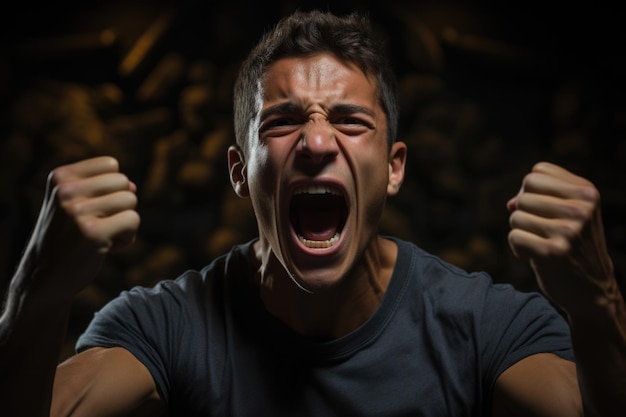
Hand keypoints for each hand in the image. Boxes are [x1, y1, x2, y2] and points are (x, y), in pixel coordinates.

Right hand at [19, 156, 139, 298]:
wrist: (44, 278)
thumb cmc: (66, 238)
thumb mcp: (74, 204)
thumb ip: (104, 189)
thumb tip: (133, 185)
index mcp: (60, 177)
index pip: (111, 164)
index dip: (112, 187)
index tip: (94, 207)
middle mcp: (66, 191)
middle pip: (124, 182)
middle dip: (120, 204)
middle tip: (100, 224)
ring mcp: (77, 211)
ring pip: (130, 200)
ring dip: (125, 222)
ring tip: (103, 236)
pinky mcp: (93, 232)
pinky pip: (133, 220)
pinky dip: (127, 237)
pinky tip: (108, 247)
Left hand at [507, 162, 617, 320]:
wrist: (592, 289)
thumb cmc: (574, 245)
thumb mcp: (571, 213)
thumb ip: (541, 197)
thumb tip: (511, 203)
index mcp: (588, 193)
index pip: (537, 172)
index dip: (531, 191)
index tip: (544, 210)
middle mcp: (581, 209)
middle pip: (524, 194)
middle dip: (524, 212)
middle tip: (541, 231)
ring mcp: (569, 231)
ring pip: (516, 215)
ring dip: (521, 231)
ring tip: (540, 243)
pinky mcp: (553, 252)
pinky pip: (514, 236)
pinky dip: (518, 248)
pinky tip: (534, 257)